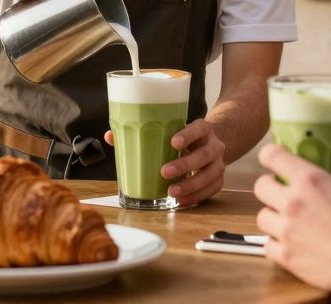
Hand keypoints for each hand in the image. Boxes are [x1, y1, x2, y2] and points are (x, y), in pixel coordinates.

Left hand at [103, 119, 225, 206]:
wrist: (210, 142)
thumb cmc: (182, 137)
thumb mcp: (169, 130)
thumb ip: (142, 133)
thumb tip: (111, 136)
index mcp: (202, 129)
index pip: (199, 128)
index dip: (188, 134)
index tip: (173, 142)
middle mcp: (214, 145)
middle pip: (206, 154)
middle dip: (186, 164)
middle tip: (165, 172)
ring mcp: (219, 162)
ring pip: (211, 174)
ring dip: (192, 185)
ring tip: (172, 193)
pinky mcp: (218, 178)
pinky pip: (212, 189)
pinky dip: (197, 197)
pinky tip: (182, 202)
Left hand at [254, 145, 330, 303]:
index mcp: (310, 181)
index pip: (271, 156)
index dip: (270, 155)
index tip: (273, 159)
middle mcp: (292, 203)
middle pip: (260, 186)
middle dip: (269, 186)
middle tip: (281, 191)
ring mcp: (286, 231)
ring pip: (261, 216)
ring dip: (271, 216)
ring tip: (286, 219)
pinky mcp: (286, 256)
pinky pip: (267, 245)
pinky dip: (275, 244)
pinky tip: (289, 243)